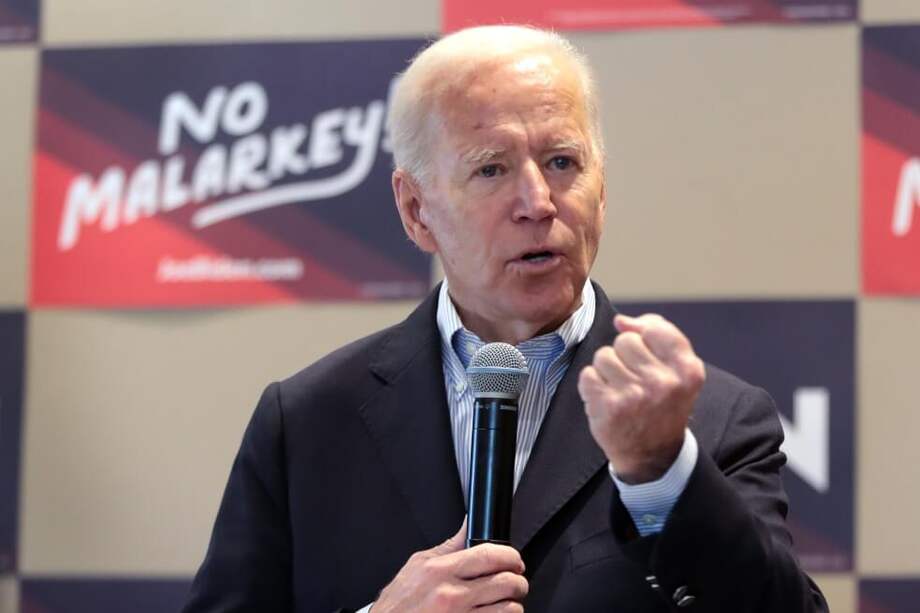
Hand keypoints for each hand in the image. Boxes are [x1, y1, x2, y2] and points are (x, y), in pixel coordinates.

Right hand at [372, 519, 527, 612]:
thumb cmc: (399, 604)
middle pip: (505, 582)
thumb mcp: (418, 566)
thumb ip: (449, 547)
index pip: (488, 555)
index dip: (510, 556)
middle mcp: (451, 595)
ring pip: (508, 609)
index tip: (514, 560)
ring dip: (513, 605)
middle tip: (517, 581)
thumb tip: (469, 525)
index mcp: (440, 571)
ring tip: (508, 602)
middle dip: (518, 581)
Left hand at [577, 313, 704, 483]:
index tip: (645, 355)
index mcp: (687, 371)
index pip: (655, 329)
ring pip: (603, 356)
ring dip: (606, 370)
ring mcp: (634, 395)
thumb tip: (622, 321)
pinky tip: (606, 400)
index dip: (644, 336)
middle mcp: (663, 382)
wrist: (652, 455)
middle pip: (625, 340)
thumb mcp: (678, 371)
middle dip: (624, 356)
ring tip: (619, 389)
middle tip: (633, 379)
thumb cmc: (662, 405)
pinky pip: (587, 375)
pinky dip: (592, 386)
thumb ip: (657, 336)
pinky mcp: (608, 407)